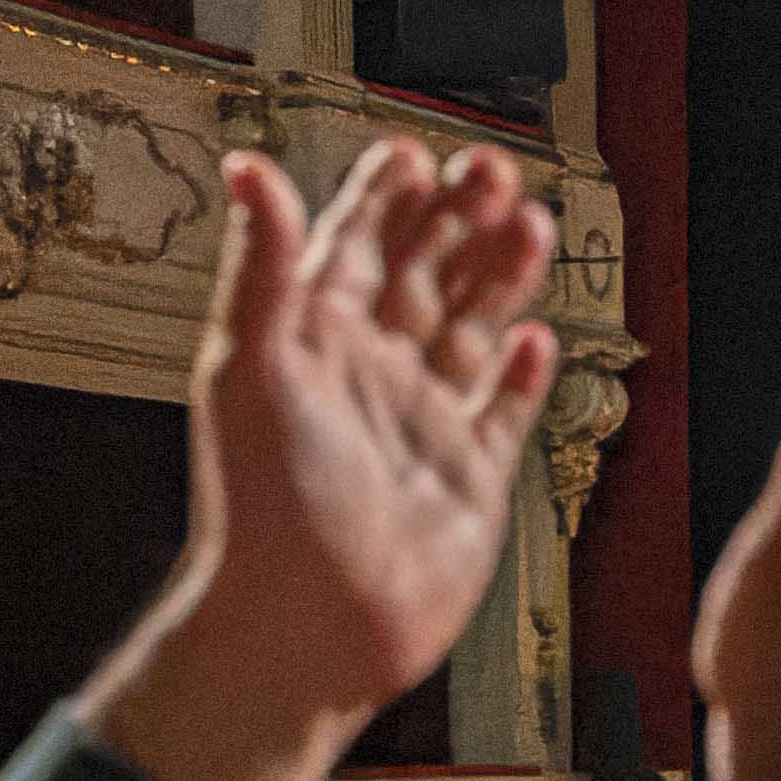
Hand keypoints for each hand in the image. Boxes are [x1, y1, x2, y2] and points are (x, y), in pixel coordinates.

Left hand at [85, 142, 561, 780]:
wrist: (309, 626)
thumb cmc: (264, 506)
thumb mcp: (253, 364)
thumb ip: (262, 263)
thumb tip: (246, 168)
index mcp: (311, 341)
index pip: (353, 247)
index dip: (384, 199)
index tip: (414, 155)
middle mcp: (367, 375)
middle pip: (425, 276)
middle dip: (461, 221)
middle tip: (495, 173)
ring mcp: (420, 424)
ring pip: (470, 330)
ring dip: (500, 276)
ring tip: (534, 225)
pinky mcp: (469, 479)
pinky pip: (501, 413)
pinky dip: (521, 373)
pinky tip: (533, 337)